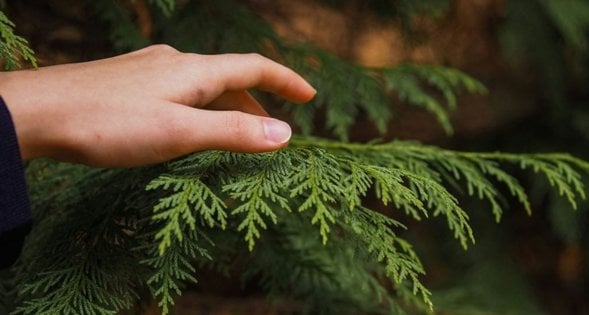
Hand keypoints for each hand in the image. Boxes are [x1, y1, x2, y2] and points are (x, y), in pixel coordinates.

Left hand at [0, 45, 315, 166]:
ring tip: (235, 133)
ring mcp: (149, 72)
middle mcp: (174, 64)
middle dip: (257, 102)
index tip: (311, 96)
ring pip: (202, 86)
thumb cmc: (107, 123)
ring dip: (226, 107)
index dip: (286, 80)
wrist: (36, 113)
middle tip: (273, 129)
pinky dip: (198, 109)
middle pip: (230, 77)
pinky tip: (186, 127)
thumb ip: (233, 133)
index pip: (255, 66)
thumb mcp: (180, 133)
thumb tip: (285, 134)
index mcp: (194, 71)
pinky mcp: (129, 84)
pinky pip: (178, 92)